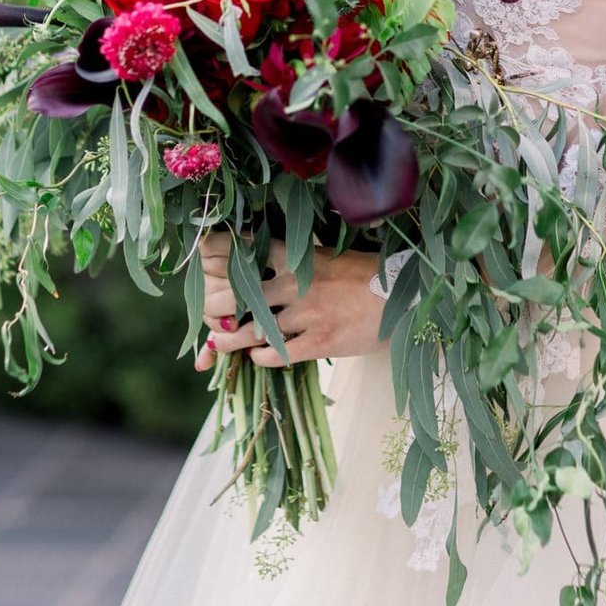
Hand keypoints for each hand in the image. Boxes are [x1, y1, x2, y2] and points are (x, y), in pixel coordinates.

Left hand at [194, 232, 387, 369]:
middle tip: (207, 314)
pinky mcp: (320, 341)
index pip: (250, 249)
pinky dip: (261, 357)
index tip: (201, 256)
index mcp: (300, 258)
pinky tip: (257, 357)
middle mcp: (298, 283)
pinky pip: (279, 353)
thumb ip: (299, 262)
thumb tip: (270, 268)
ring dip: (230, 338)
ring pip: (253, 329)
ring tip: (220, 341)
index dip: (220, 252)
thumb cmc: (368, 275)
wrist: (403, 297)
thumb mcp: (331, 257)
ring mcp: (308, 313)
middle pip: (241, 294)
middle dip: (217, 306)